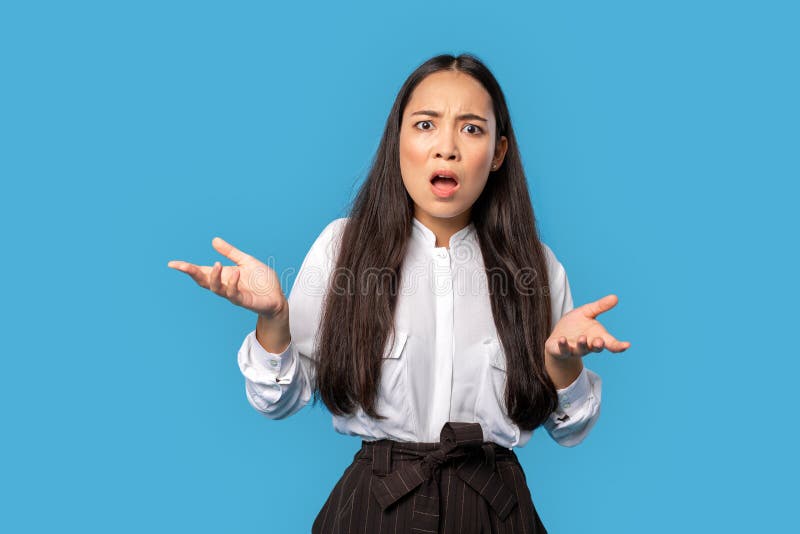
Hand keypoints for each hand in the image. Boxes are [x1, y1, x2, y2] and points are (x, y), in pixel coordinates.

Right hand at [167, 237, 285, 316]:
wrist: (277, 296)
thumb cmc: (261, 281)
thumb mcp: (246, 261)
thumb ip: (231, 252)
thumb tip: (213, 240)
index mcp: (223, 275)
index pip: (201, 272)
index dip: (187, 268)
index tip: (172, 264)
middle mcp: (224, 285)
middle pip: (203, 281)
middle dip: (191, 273)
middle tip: (181, 266)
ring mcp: (232, 294)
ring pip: (216, 288)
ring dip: (214, 277)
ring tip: (216, 264)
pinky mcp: (243, 301)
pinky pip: (233, 294)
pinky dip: (232, 283)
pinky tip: (235, 273)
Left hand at [545, 294, 630, 360]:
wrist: (557, 337)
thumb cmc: (575, 325)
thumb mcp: (587, 312)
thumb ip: (600, 306)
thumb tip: (615, 297)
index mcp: (597, 337)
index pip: (611, 343)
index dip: (619, 345)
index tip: (627, 345)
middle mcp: (588, 345)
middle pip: (596, 348)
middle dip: (598, 345)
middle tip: (600, 341)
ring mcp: (575, 349)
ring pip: (581, 350)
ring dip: (582, 345)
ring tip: (582, 338)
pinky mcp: (561, 351)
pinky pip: (563, 350)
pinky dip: (563, 345)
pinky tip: (562, 339)